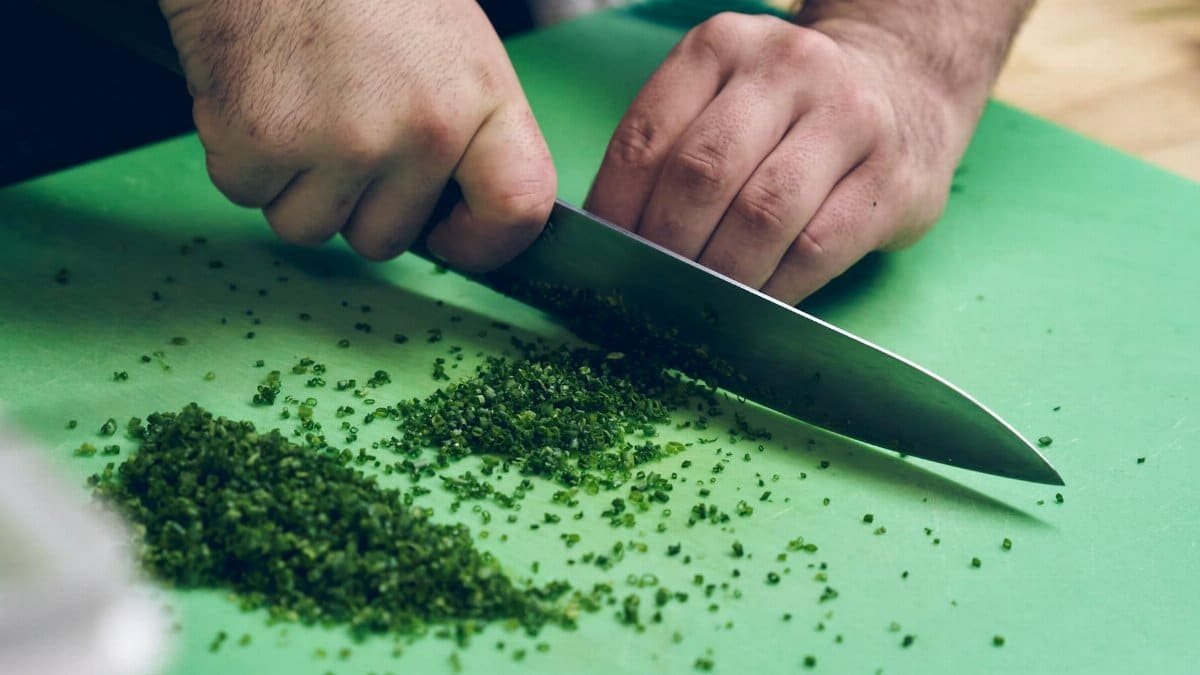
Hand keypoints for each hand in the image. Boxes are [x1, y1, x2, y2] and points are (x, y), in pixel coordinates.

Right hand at [159, 0, 554, 270]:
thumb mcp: (454, 47)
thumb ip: (467, 132)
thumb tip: (452, 216)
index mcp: (482, 100)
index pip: (518, 208)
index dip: (485, 243)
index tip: (452, 236)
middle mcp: (423, 131)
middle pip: (386, 239)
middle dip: (355, 203)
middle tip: (338, 125)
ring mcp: (341, 143)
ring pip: (310, 228)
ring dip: (294, 184)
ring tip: (298, 101)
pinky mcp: (262, 142)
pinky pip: (247, 195)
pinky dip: (241, 156)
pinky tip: (258, 92)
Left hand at [585, 12, 978, 303]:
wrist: (906, 90)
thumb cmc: (788, 114)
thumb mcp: (723, 99)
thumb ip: (670, 150)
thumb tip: (610, 242)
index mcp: (722, 46)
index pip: (647, 138)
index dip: (616, 210)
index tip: (605, 259)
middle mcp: (787, 68)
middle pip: (702, 174)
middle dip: (666, 247)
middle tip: (651, 290)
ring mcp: (848, 118)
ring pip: (761, 214)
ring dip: (721, 275)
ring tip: (700, 305)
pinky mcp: (892, 179)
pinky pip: (816, 249)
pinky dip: (774, 289)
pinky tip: (755, 307)